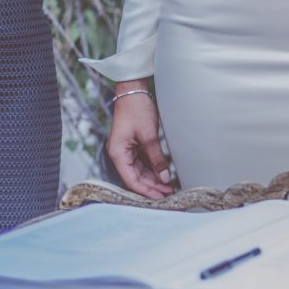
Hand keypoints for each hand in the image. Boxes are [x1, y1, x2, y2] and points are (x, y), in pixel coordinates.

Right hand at [107, 81, 174, 199]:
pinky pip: (143, 162)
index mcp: (118, 153)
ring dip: (154, 179)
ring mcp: (127, 150)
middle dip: (152, 186)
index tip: (160, 197)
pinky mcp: (134, 145)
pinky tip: (165, 174)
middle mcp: (120, 154)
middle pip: (135, 177)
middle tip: (170, 194)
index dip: (146, 191)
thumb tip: (164, 177)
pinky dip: (154, 169)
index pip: (131, 180)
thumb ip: (156, 158)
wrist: (133, 91)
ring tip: (170, 186)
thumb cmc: (136, 110)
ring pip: (140, 171)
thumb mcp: (149, 136)